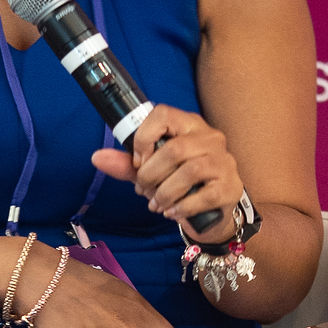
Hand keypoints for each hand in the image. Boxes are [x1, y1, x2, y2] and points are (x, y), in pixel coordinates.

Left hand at [90, 106, 240, 239]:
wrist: (210, 212)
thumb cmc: (179, 185)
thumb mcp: (150, 172)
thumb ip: (126, 164)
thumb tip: (97, 157)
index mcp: (189, 125)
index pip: (163, 115)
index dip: (143, 138)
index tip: (137, 162)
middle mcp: (210, 138)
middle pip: (175, 148)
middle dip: (150, 174)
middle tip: (143, 189)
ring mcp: (224, 162)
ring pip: (190, 171)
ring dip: (165, 192)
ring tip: (156, 204)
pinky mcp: (230, 187)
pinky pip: (205, 195)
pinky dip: (182, 207)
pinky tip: (172, 212)